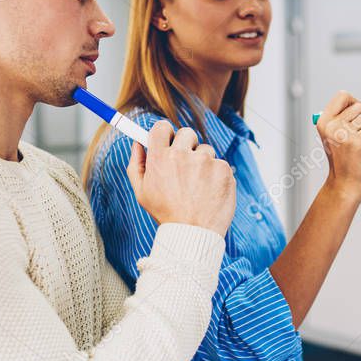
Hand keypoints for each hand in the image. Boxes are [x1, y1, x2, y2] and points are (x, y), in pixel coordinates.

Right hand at [127, 120, 236, 235]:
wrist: (194, 234)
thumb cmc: (166, 214)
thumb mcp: (142, 192)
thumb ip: (136, 164)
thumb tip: (137, 143)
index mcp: (160, 158)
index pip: (161, 127)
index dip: (165, 133)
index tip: (168, 140)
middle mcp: (182, 155)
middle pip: (186, 133)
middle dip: (186, 146)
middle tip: (185, 165)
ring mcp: (205, 161)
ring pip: (205, 150)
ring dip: (202, 163)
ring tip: (197, 187)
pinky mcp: (223, 169)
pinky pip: (220, 164)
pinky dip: (216, 175)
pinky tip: (210, 192)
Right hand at [315, 91, 360, 199]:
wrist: (345, 184)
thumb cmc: (344, 160)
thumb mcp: (335, 136)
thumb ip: (343, 119)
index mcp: (324, 122)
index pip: (342, 96)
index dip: (354, 101)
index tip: (358, 112)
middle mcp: (332, 127)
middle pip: (360, 105)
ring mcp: (345, 134)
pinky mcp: (360, 142)